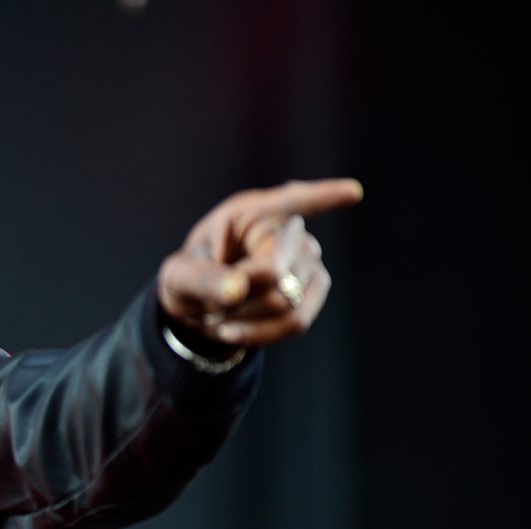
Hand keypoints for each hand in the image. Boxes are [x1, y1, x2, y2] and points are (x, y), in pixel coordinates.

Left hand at [157, 178, 362, 347]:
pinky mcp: (314, 288)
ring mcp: (308, 258)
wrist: (199, 307)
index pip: (291, 201)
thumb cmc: (188, 280)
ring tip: (219, 316)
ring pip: (286, 303)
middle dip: (236, 299)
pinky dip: (261, 334)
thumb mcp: (178, 277)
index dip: (323, 197)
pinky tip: (234, 331)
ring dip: (246, 319)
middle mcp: (287, 230)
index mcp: (250, 213)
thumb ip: (201, 280)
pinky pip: (297, 321)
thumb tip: (237, 291)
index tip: (352, 192)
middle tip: (209, 304)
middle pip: (274, 274)